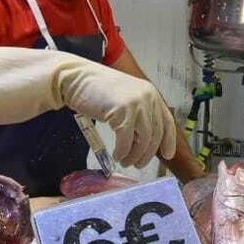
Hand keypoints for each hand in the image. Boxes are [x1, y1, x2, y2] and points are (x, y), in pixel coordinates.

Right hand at [56, 63, 177, 167]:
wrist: (75, 78)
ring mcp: (136, 103)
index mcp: (150, 93)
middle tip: (138, 164)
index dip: (168, 141)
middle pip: (155, 134)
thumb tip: (144, 141)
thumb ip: (138, 114)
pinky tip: (117, 155)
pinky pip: (126, 140)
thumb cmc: (96, 90)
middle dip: (147, 154)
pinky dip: (122, 152)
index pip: (167, 121)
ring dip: (134, 156)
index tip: (167, 155)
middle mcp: (147, 97)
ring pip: (143, 140)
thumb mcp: (125, 98)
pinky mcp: (122, 111)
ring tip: (125, 161)